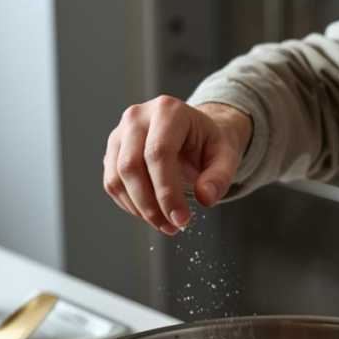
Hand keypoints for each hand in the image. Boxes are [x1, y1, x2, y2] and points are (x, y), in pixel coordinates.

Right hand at [103, 97, 252, 233]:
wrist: (193, 132)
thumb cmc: (208, 142)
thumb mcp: (226, 155)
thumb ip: (220, 176)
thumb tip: (206, 198)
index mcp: (168, 111)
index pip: (158, 153)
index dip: (167, 191)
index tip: (181, 219)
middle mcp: (138, 117)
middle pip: (132, 165)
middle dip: (151, 204)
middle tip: (173, 226)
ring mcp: (120, 133)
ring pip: (117, 177)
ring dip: (139, 209)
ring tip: (165, 224)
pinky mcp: (113, 151)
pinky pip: (112, 183)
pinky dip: (129, 204)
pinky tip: (151, 213)